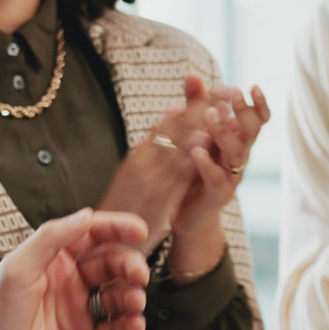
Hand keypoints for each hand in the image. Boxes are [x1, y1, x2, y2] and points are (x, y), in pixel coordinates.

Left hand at [0, 208, 150, 329]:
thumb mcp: (17, 268)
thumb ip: (51, 238)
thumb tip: (84, 216)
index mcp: (53, 261)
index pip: (91, 235)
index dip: (117, 229)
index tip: (138, 231)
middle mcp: (68, 283)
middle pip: (111, 265)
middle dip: (129, 266)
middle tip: (138, 274)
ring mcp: (77, 312)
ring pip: (118, 297)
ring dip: (132, 296)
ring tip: (134, 301)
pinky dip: (129, 327)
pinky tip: (134, 324)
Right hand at [98, 76, 213, 254]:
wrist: (101, 243)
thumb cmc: (124, 210)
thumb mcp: (137, 177)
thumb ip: (154, 157)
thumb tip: (172, 136)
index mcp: (139, 155)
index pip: (169, 122)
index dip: (193, 104)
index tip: (215, 87)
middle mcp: (143, 160)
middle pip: (175, 127)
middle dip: (203, 107)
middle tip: (227, 88)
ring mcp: (148, 177)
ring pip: (178, 144)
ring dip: (201, 123)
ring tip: (221, 105)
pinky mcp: (154, 197)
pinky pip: (176, 173)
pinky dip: (191, 154)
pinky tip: (205, 140)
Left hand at [168, 80, 271, 284]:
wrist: (190, 215)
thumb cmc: (196, 170)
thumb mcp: (197, 135)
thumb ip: (196, 106)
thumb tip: (192, 73)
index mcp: (238, 141)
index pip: (257, 121)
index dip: (259, 105)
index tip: (252, 86)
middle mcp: (239, 158)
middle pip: (250, 132)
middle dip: (243, 111)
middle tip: (234, 93)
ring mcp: (231, 177)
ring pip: (235, 153)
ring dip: (223, 132)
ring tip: (210, 115)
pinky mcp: (217, 195)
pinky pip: (216, 178)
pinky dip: (207, 163)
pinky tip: (196, 151)